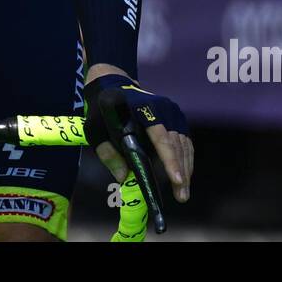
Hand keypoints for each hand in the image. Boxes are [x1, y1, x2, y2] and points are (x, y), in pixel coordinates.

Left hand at [84, 67, 192, 202]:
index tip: (176, 179)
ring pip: (184, 144)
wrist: (113, 86)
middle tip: (181, 196)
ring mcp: (171, 111)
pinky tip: (183, 176)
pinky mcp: (176, 116)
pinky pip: (185, 141)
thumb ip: (107, 152)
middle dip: (180, 172)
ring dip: (186, 169)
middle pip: (176, 144)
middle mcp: (162, 108)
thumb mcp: (95, 128)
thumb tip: (123, 177)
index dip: (170, 160)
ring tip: (183, 193)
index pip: (161, 137)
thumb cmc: (103, 109)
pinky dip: (185, 159)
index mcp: (142, 109)